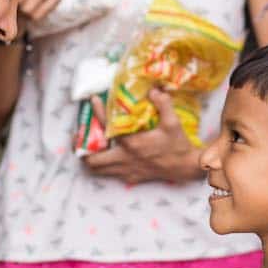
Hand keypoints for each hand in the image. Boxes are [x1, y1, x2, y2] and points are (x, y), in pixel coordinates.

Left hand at [83, 90, 202, 184]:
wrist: (186, 167)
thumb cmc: (178, 145)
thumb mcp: (173, 122)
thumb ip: (163, 104)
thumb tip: (154, 90)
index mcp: (131, 143)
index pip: (106, 126)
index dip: (97, 111)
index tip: (93, 100)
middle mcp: (124, 158)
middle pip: (92, 159)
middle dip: (82, 148)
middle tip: (81, 136)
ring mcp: (126, 170)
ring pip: (98, 170)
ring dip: (92, 158)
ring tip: (90, 147)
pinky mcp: (131, 178)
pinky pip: (111, 174)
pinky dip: (106, 166)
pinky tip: (110, 156)